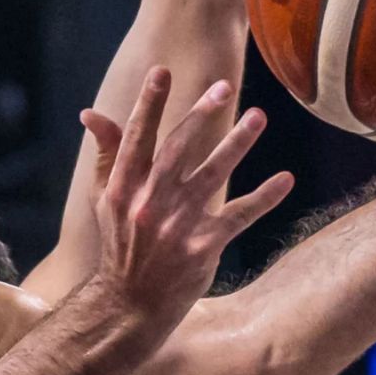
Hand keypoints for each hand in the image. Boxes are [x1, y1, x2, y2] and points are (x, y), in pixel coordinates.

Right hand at [79, 69, 294, 312]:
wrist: (130, 303)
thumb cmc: (119, 243)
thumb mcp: (105, 199)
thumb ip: (105, 154)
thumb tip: (90, 114)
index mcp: (122, 188)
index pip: (136, 137)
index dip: (149, 103)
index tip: (163, 71)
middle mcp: (148, 203)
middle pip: (177, 150)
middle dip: (200, 115)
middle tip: (224, 87)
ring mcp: (177, 225)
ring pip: (212, 175)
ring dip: (237, 143)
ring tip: (258, 117)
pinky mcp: (204, 246)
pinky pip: (239, 215)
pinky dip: (264, 197)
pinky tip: (285, 179)